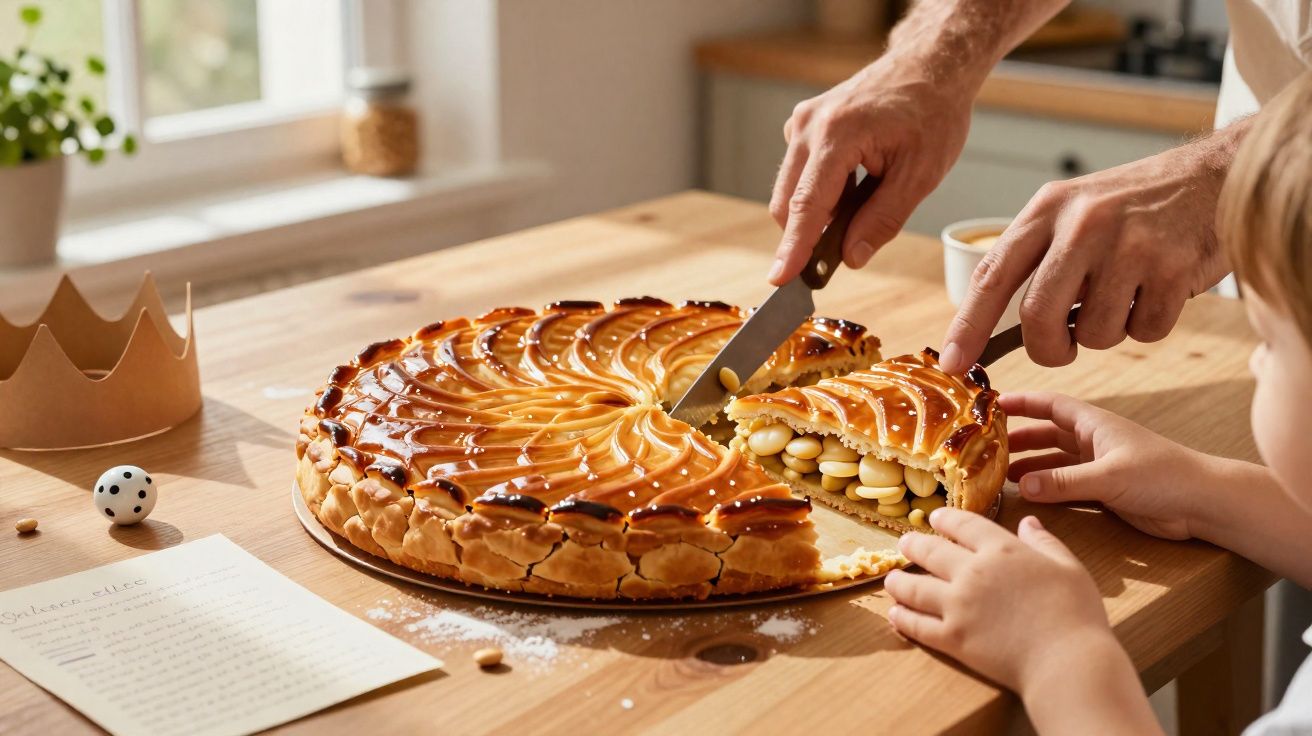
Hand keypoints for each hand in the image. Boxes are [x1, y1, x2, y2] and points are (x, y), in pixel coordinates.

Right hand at [767, 56, 972, 284]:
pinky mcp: (801, 125)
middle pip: (788, 203)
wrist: (929, 66)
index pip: (807, 205)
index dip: (793, 248)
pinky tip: (855, 182)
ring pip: (790, 191)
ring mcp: (800, 123)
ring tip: (866, 197)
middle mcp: (808, 126)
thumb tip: (851, 257)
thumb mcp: (920, 174)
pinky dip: (820, 192)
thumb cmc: (931, 114)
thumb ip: (883, 219)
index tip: (779, 280)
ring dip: (819, 211)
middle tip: (849, 247)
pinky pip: (798, 174)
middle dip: (809, 234)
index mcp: (838, 135)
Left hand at [886, 509, 1111, 693]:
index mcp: (1002, 550)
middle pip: (931, 552)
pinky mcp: (952, 638)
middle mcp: (973, 573)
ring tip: (891, 580)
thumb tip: (1029, 522)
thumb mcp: (1068, 568)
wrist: (1067, 661)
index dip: (946, 520)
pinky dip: (903, 618)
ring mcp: (958, 606)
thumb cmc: (1075, 614)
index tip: (935, 518)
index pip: (964, 525)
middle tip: (904, 544)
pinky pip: (918, 625)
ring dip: (899, 582)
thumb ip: (1045, 543)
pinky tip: (895, 614)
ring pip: (915, 588)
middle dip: (913, 546)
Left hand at [939, 128, 1242, 373]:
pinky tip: (1158, 289)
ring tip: (1125, 292)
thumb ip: (1035, 259)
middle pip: (1038, 317)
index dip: (968, 327)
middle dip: (1048, 348)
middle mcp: (1082, 224)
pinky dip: (1149, 325)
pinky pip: (1144, 332)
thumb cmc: (1133, 205)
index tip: (952, 364)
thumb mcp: (1072, 210)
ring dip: (1107, 332)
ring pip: (1093, 334)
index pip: (992, 276)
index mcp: (1047, 210)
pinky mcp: (1172, 267)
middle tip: (1062, 346)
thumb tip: (989, 326)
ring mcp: (1129, 244)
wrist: (1215, 175)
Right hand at [1002, 391, 1214, 539]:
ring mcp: (1099, 465)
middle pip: (1046, 433)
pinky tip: (1028, 495)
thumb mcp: (1109, 477)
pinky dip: (1046, 487)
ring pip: (1054, 460)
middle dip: (1017, 438)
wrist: (1203, 503)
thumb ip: (1064, 482)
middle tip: (985, 446)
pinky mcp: (1105, 489)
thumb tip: (1023, 485)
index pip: (1049, 405)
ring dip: (1029, 465)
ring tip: (998, 474)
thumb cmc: (1164, 476)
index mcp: (1095, 424)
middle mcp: (1093, 440)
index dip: (1021, 402)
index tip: (991, 404)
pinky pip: (1065, 483)